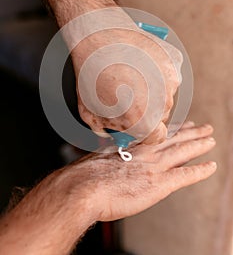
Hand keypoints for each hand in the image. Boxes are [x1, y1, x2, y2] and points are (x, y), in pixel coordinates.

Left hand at [70, 8, 182, 143]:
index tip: (136, 124)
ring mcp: (172, 80)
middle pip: (161, 115)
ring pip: (165, 93)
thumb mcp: (90, 113)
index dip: (144, 132)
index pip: (156, 137)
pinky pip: (168, 73)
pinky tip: (139, 62)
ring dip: (153, 89)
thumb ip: (107, 130)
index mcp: (145, 122)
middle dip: (147, 110)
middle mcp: (164, 104)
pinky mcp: (174, 61)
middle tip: (129, 95)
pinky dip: (157, 71)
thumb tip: (116, 132)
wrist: (98, 36)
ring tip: (131, 75)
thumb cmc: (91, 75)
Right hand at [71, 122, 215, 221]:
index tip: (181, 124)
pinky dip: (200, 171)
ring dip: (199, 144)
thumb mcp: (99, 159)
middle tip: (204, 127)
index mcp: (131, 146)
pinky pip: (185, 175)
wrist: (83, 187)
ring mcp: (153, 166)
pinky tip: (211, 166)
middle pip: (173, 139)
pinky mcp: (159, 183)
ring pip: (183, 151)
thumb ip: (111, 158)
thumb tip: (111, 161)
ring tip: (211, 138)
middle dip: (190, 132)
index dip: (171, 130)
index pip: (157, 135)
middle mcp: (145, 152)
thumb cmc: (84, 176)